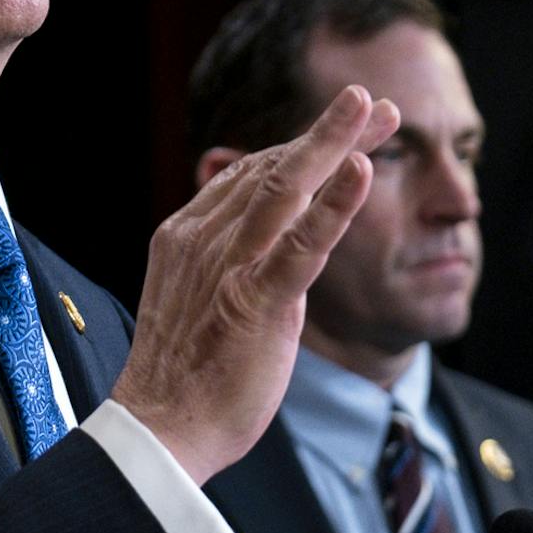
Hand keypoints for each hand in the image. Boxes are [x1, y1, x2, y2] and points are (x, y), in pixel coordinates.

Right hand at [112, 85, 398, 484]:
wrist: (159, 430)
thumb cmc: (183, 375)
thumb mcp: (196, 299)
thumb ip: (227, 261)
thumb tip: (265, 242)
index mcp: (187, 235)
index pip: (249, 175)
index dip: (299, 146)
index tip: (343, 128)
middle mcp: (203, 238)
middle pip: (273, 169)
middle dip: (328, 133)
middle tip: (373, 102)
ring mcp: (228, 266)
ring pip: (285, 188)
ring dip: (332, 141)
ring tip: (373, 108)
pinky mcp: (254, 301)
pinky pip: (301, 245)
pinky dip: (334, 204)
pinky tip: (361, 170)